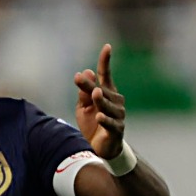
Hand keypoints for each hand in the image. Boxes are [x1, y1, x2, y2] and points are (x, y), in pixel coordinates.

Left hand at [73, 43, 126, 159]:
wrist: (99, 149)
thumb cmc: (91, 125)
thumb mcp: (83, 108)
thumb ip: (83, 92)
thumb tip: (85, 72)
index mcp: (106, 93)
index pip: (106, 75)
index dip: (106, 61)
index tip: (107, 47)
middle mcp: (115, 102)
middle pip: (102, 90)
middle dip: (89, 85)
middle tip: (78, 78)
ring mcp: (118, 116)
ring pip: (108, 106)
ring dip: (101, 100)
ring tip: (95, 94)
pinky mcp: (117, 130)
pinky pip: (112, 124)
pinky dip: (105, 120)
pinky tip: (99, 116)